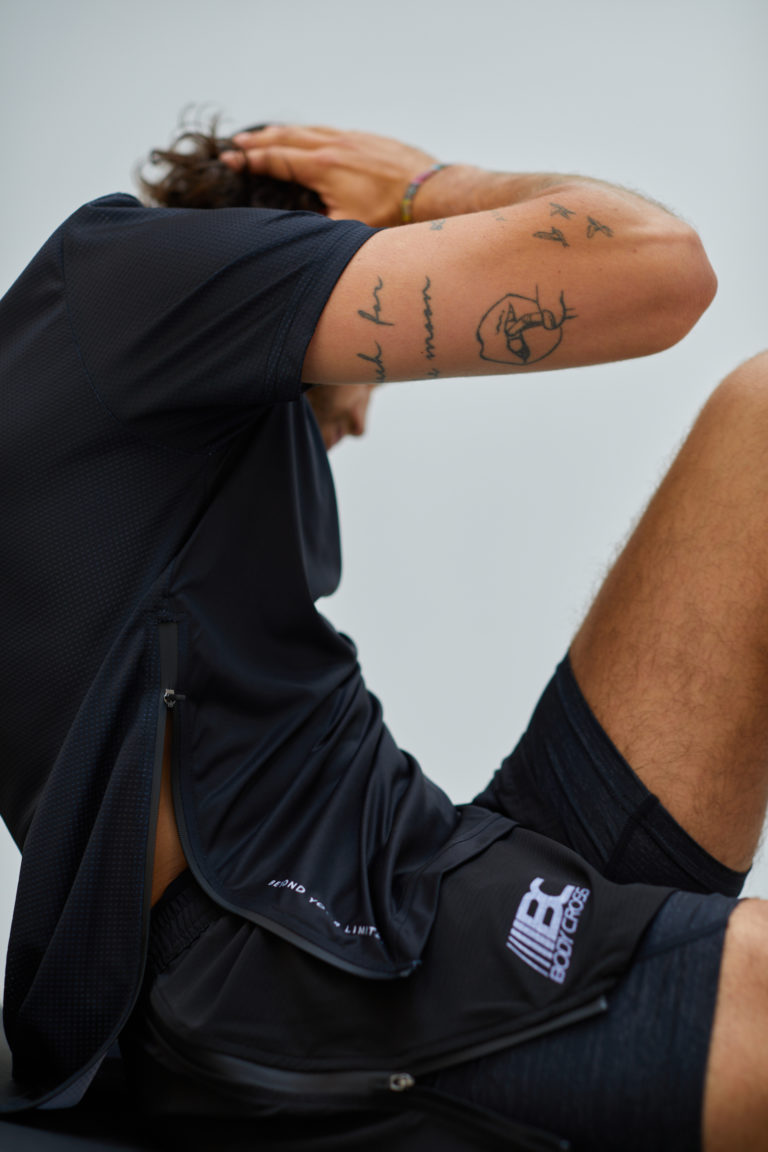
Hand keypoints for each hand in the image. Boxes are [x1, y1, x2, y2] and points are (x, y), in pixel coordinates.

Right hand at [220, 125, 437, 227]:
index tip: (228, 158)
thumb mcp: (348, 229)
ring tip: (266, 134)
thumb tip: (298, 231)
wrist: (431, 192)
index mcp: (322, 167)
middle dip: (259, 141)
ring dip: (283, 132)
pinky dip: (310, 132)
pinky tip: (309, 136)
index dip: (250, 160)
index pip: (276, 159)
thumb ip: (319, 227)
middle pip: (286, 138)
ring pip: (308, 131)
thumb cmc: (391, 215)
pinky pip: (330, 130)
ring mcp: (352, 139)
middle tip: (237, 142)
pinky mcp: (368, 138)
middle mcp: (334, 146)